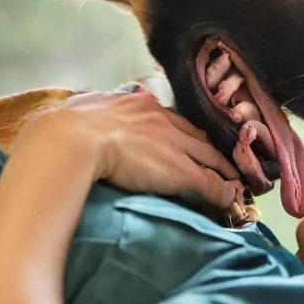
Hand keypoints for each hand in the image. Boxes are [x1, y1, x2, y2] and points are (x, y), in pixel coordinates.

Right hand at [11, 86, 241, 210]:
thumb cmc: (69, 125)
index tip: (192, 144)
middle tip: (226, 164)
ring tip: (235, 183)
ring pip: (209, 158)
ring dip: (224, 171)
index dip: (185, 135)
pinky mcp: (178, 169)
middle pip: (197, 137)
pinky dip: (222, 190)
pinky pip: (208, 181)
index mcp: (140, 105)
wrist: (73, 137)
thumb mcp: (85, 106)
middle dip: (213, 151)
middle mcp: (163, 119)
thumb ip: (92, 107)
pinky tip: (230, 199)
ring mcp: (173, 144)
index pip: (172, 121)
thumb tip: (79, 107)